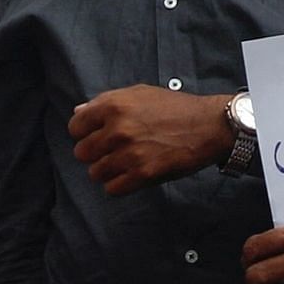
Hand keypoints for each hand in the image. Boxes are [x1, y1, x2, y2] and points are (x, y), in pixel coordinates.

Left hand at [67, 85, 238, 195]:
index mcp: (113, 105)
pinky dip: (119, 184)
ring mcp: (129, 153)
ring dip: (107, 171)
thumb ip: (106, 102)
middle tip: (112, 151)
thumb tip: (79, 111)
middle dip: (95, 153)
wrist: (208, 126)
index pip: (75, 127)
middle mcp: (117, 129)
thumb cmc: (175, 108)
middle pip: (82, 153)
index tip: (96, 135)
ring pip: (95, 173)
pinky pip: (112, 189)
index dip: (85, 133)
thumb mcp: (139, 94)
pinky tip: (131, 174)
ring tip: (125, 163)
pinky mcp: (142, 174)